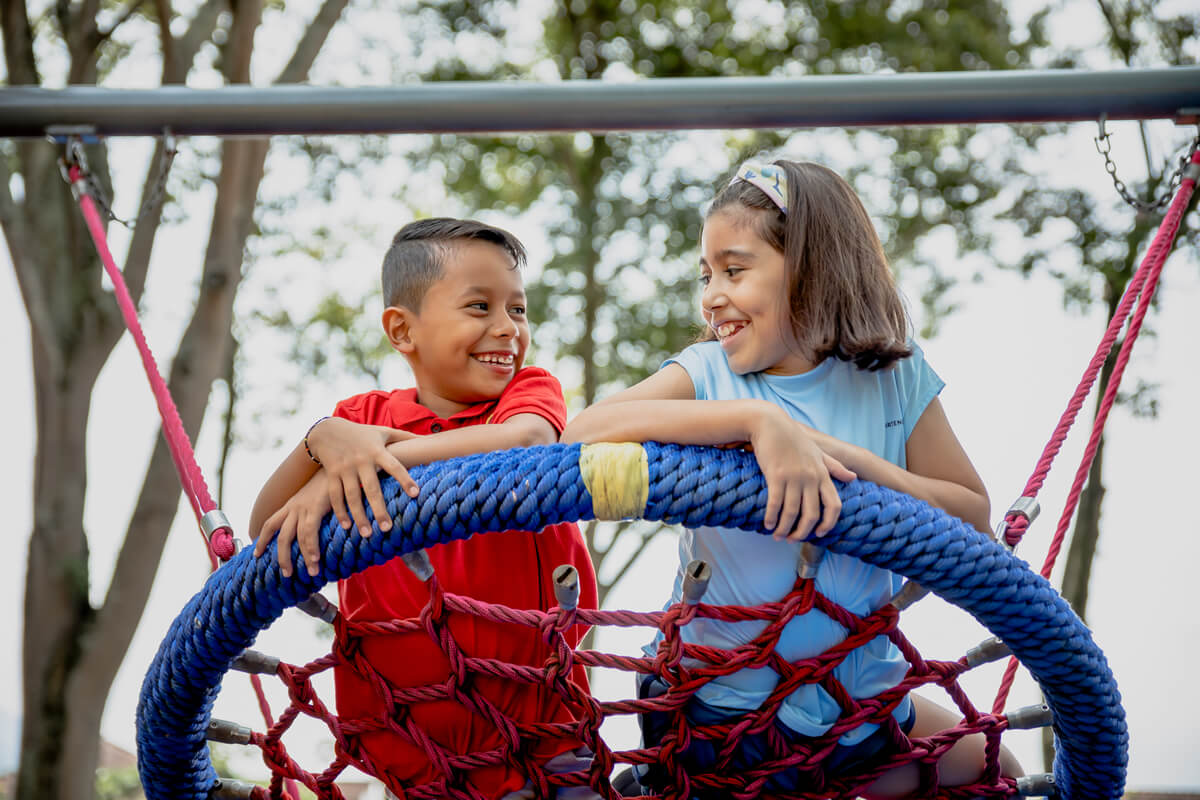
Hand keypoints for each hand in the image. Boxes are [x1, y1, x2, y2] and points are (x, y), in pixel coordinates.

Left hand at [254, 471, 334, 576]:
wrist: (338, 464)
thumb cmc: (332, 481)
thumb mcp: (317, 497)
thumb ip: (314, 511)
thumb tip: (317, 526)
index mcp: (292, 505)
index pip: (271, 524)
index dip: (262, 540)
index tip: (257, 554)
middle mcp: (294, 507)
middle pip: (279, 535)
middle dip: (281, 556)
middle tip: (286, 574)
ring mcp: (303, 507)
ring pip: (293, 537)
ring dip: (300, 557)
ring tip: (310, 572)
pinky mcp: (315, 507)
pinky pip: (309, 532)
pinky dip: (312, 547)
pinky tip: (316, 558)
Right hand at [306, 417, 419, 537]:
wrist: (327, 430)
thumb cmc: (362, 433)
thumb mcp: (383, 432)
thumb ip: (405, 437)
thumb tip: (430, 440)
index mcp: (377, 451)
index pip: (394, 466)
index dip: (405, 479)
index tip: (416, 494)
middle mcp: (361, 461)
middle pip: (371, 488)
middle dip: (379, 509)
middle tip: (387, 528)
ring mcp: (345, 469)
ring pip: (352, 496)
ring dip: (359, 516)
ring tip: (368, 534)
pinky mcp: (331, 475)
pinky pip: (335, 496)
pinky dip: (340, 512)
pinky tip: (347, 526)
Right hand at [748, 409, 855, 540]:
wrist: (770, 424)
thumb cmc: (794, 438)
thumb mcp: (819, 452)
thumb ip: (835, 467)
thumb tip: (853, 478)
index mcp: (823, 474)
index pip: (834, 506)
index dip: (828, 524)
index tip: (819, 533)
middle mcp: (811, 478)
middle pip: (811, 515)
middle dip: (801, 532)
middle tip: (792, 539)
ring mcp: (794, 477)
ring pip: (791, 513)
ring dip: (783, 528)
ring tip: (777, 535)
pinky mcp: (776, 476)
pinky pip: (775, 504)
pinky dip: (771, 517)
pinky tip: (767, 524)